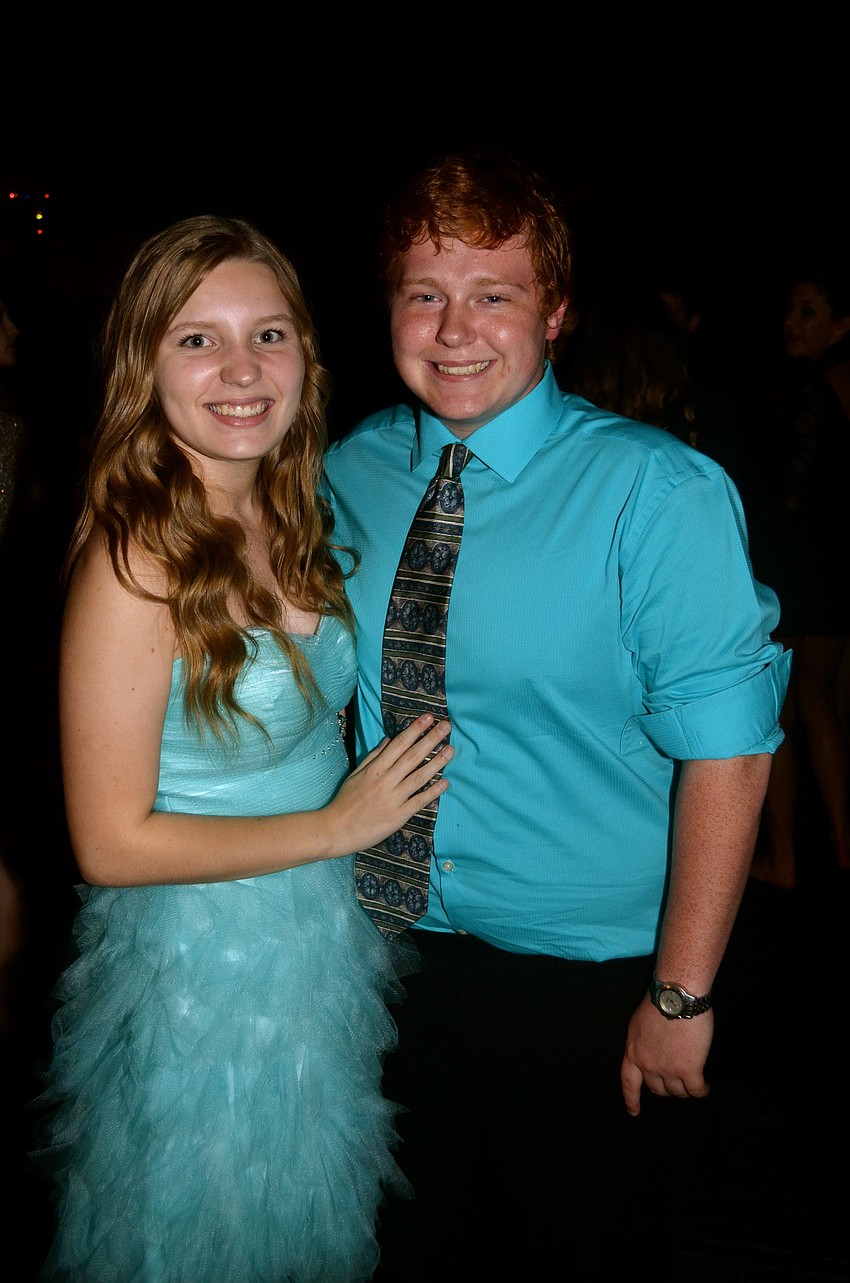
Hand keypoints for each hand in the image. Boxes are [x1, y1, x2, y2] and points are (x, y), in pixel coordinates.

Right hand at [324, 714, 452, 855]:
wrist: (337, 829)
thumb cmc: (345, 800)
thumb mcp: (356, 774)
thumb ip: (374, 756)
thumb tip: (390, 739)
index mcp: (375, 769)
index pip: (399, 744)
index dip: (415, 730)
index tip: (428, 718)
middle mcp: (386, 781)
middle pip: (412, 756)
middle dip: (430, 739)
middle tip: (446, 726)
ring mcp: (393, 798)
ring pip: (419, 776)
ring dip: (437, 762)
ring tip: (450, 749)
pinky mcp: (398, 816)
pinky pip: (419, 801)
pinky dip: (433, 791)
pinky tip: (445, 782)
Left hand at [620, 994, 712, 1116]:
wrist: (676, 997)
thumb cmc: (659, 1002)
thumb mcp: (639, 1024)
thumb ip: (643, 1043)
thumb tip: (653, 1050)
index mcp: (633, 1052)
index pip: (629, 1082)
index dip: (632, 1099)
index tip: (633, 1111)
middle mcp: (648, 1065)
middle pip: (657, 1089)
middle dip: (666, 1087)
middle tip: (675, 1081)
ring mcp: (668, 1070)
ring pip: (677, 1092)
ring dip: (684, 1089)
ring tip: (691, 1083)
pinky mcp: (689, 1070)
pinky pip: (696, 1090)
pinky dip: (701, 1091)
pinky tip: (705, 1088)